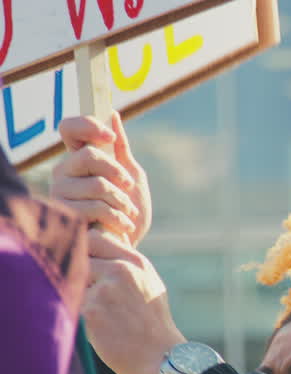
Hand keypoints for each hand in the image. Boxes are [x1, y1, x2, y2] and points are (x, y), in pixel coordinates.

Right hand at [51, 112, 150, 248]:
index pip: (69, 128)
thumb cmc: (130, 210)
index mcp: (79, 158)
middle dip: (117, 172)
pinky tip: (124, 225)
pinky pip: (95, 207)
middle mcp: (64, 172)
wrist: (129, 245)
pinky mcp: (65, 216)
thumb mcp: (133, 177)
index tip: (110, 136)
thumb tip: (114, 115)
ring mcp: (61, 193)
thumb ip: (122, 150)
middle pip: (89, 155)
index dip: (87, 125)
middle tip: (129, 186)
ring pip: (97, 184)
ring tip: (127, 212)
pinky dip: (118, 216)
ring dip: (122, 200)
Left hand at [83, 230, 184, 373]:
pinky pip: (73, 304)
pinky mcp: (92, 310)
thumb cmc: (154, 323)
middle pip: (79, 257)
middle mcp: (121, 270)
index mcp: (136, 263)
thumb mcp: (149, 284)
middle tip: (91, 293)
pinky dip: (81, 316)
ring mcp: (105, 289)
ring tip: (103, 314)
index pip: (96, 238)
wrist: (161, 356)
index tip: (88, 267)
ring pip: (73, 282)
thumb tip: (103, 245)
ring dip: (80, 295)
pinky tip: (101, 328)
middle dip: (79, 273)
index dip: (85, 250)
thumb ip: (127, 264)